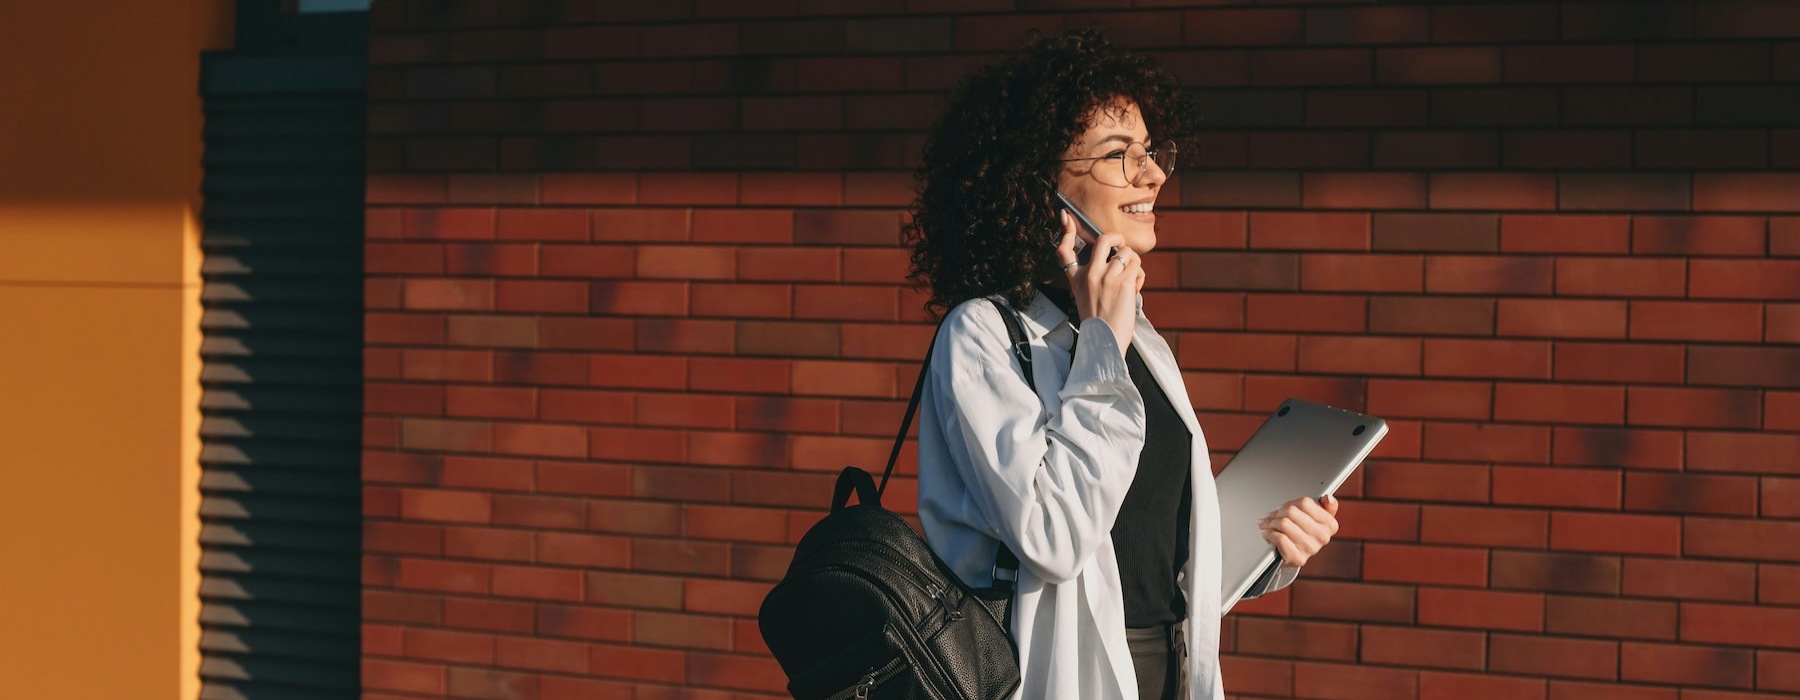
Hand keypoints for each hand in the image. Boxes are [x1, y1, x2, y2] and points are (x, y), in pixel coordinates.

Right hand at [1056, 211, 1144, 355]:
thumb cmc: (1098, 321)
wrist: (1104, 341)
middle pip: (1103, 239)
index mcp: (1076, 278)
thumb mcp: (1085, 296)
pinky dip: (1140, 275)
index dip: (1066, 230)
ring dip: (1133, 263)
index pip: (1064, 250)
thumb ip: (1092, 276)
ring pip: (1127, 253)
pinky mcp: (1123, 283)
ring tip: (1131, 278)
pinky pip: (1137, 266)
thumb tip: (1112, 257)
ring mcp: (1106, 276)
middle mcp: (1089, 274)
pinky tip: (1135, 288)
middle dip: (1117, 238)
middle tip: (1121, 246)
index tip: (1066, 216)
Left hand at [1258, 495, 1339, 567]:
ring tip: (1269, 524)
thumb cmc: (1302, 533)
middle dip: (1278, 512)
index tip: (1286, 507)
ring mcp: (1310, 548)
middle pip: (1291, 511)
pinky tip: (1269, 534)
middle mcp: (1323, 537)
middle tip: (1272, 516)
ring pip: (1284, 523)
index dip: (1291, 503)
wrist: (1292, 555)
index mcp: (1330, 524)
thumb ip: (1325, 505)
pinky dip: (1269, 534)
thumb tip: (1328, 498)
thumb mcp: (1316, 517)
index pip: (1305, 502)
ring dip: (1271, 523)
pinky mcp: (1298, 558)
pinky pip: (1279, 538)